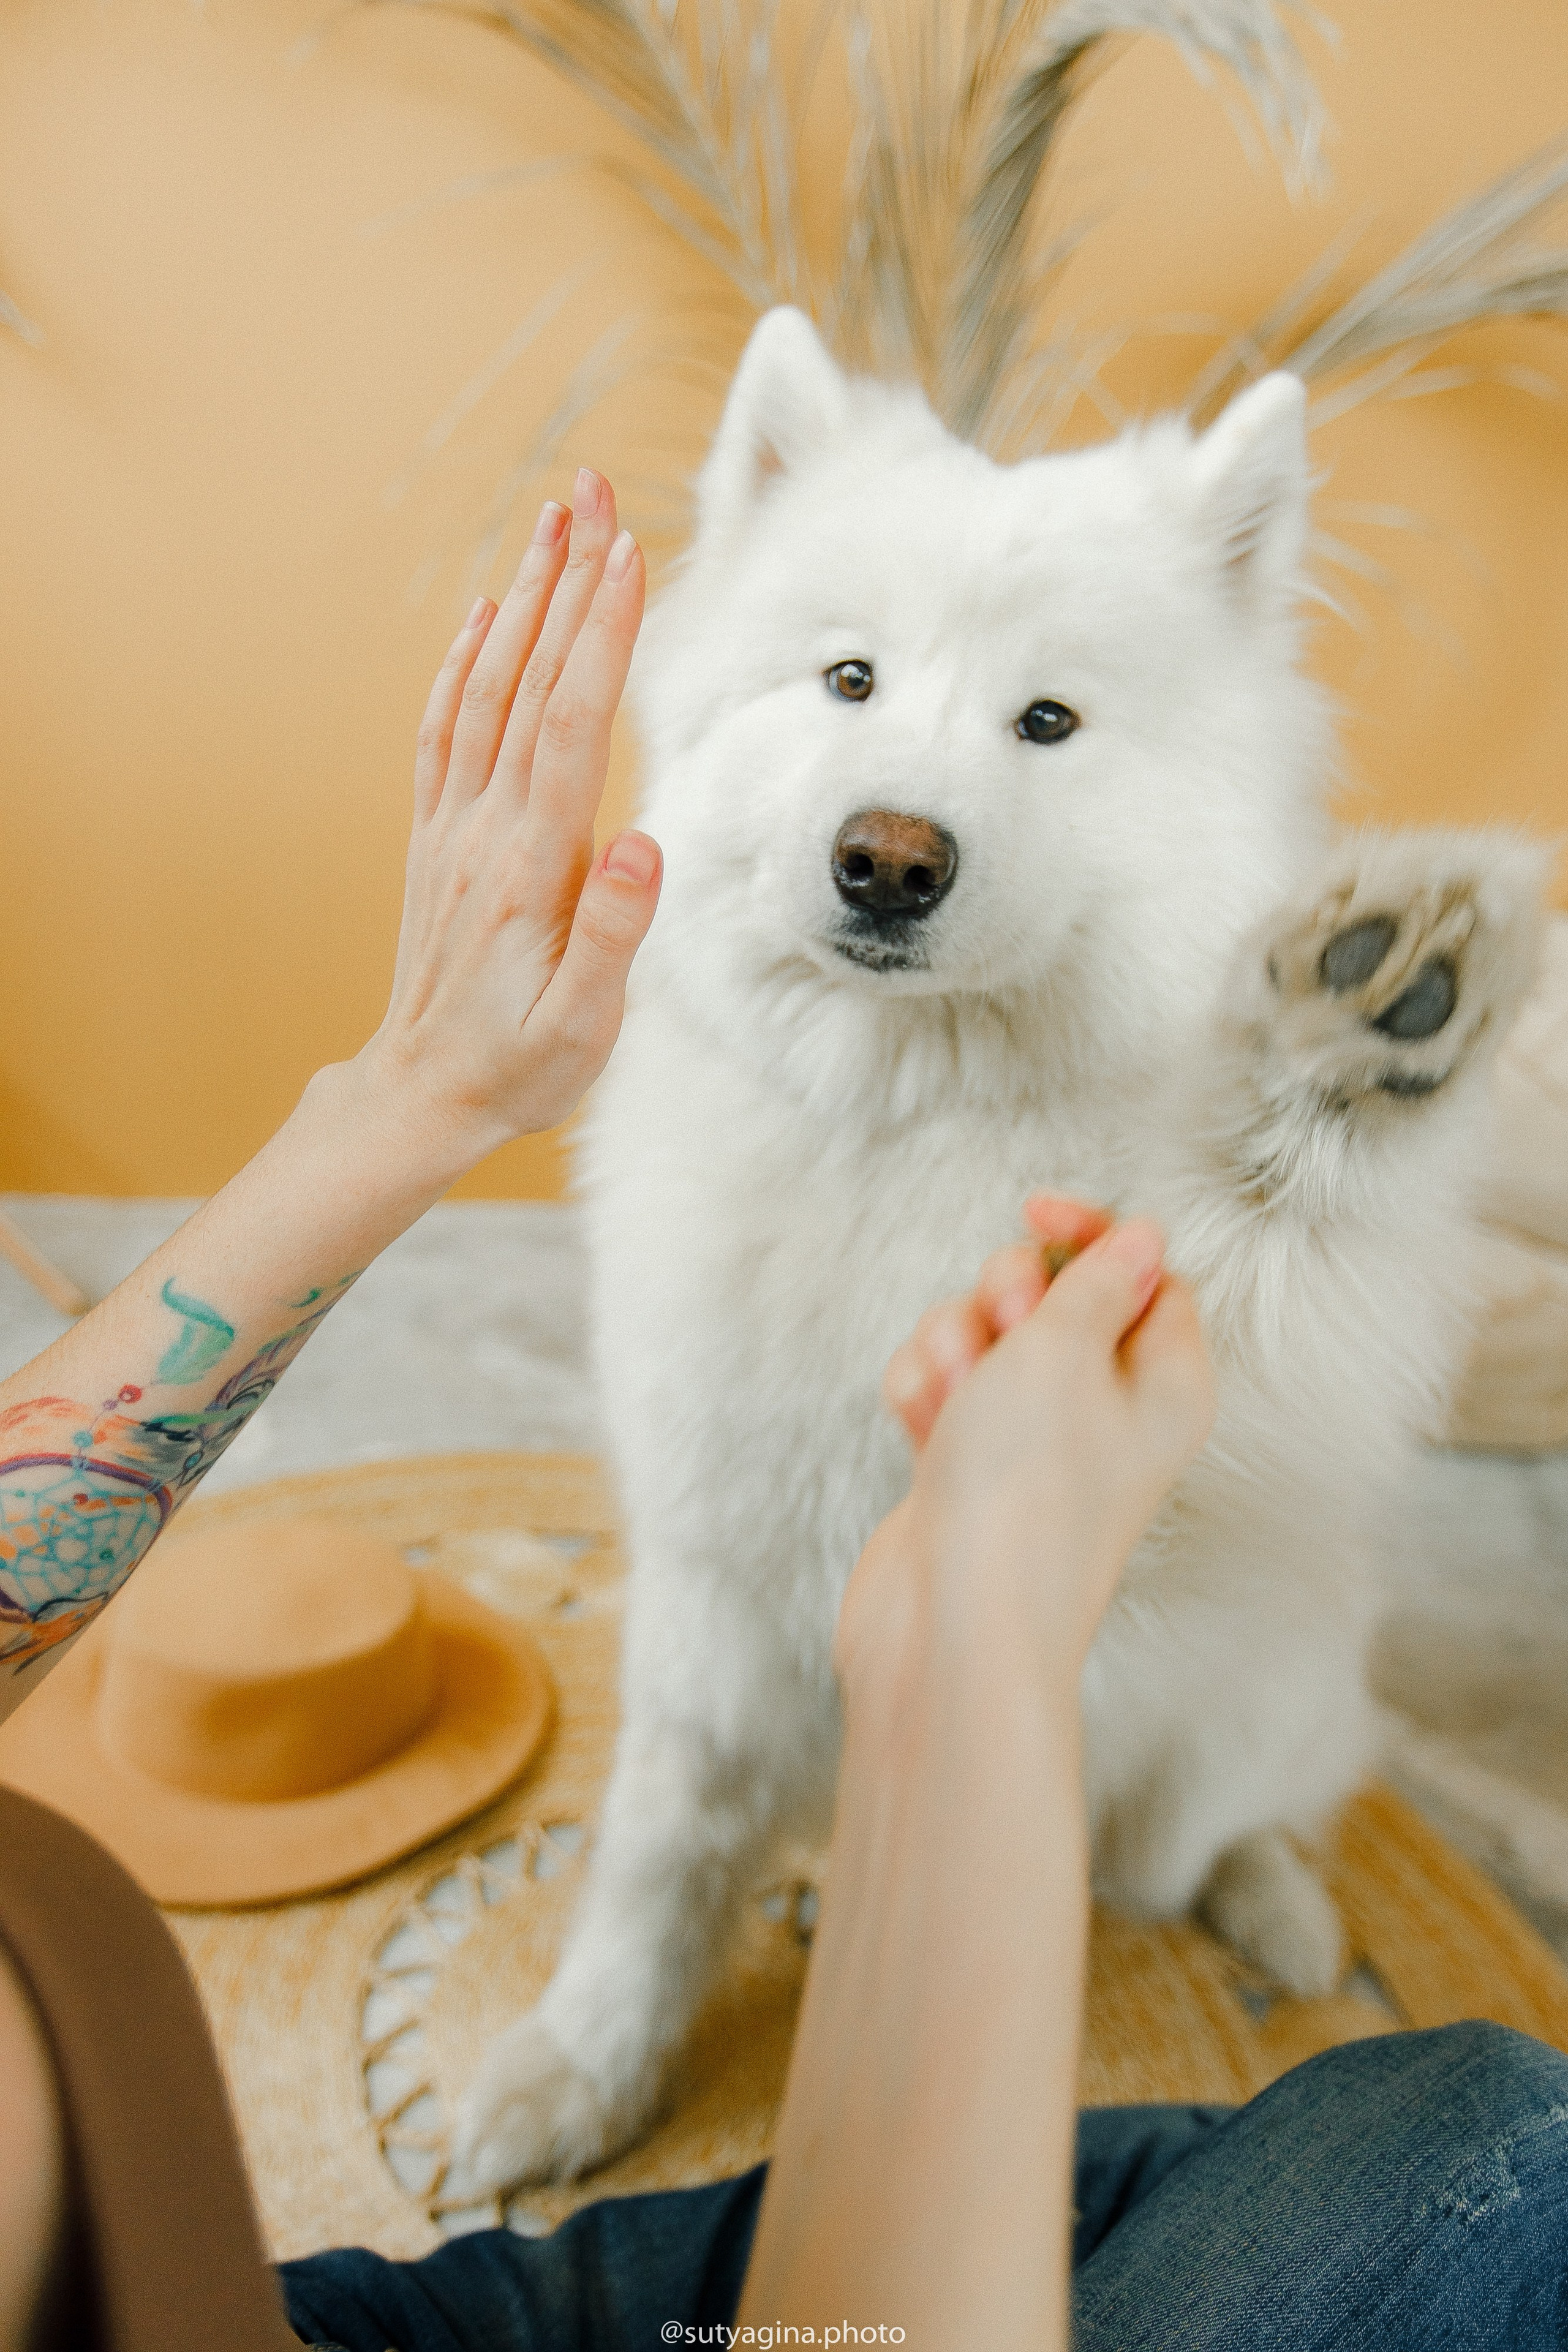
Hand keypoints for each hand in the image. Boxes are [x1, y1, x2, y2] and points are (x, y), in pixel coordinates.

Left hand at [360, 468, 661, 1161]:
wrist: (423, 1094)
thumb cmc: (518, 1066)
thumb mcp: (583, 1026)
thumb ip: (615, 937)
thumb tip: (645, 848)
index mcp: (534, 864)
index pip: (571, 724)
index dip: (601, 633)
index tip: (628, 551)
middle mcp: (485, 828)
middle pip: (529, 680)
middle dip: (567, 581)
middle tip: (594, 491)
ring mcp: (453, 826)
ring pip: (486, 688)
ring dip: (521, 600)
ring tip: (552, 522)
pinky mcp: (436, 836)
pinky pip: (444, 729)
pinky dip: (463, 662)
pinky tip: (484, 616)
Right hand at [839, 1199, 1215, 1691]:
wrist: (953, 1626)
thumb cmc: (1024, 1493)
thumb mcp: (1064, 1352)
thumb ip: (1095, 1281)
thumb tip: (1137, 1236)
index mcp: (1164, 1384)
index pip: (1147, 1274)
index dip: (1092, 1234)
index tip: (1035, 1210)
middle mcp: (1108, 1413)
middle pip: (1057, 1296)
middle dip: (1007, 1293)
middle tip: (1004, 1328)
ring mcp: (1035, 1442)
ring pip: (986, 1338)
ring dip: (954, 1343)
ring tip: (952, 1396)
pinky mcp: (971, 1465)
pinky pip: (942, 1387)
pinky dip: (924, 1393)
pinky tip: (921, 1426)